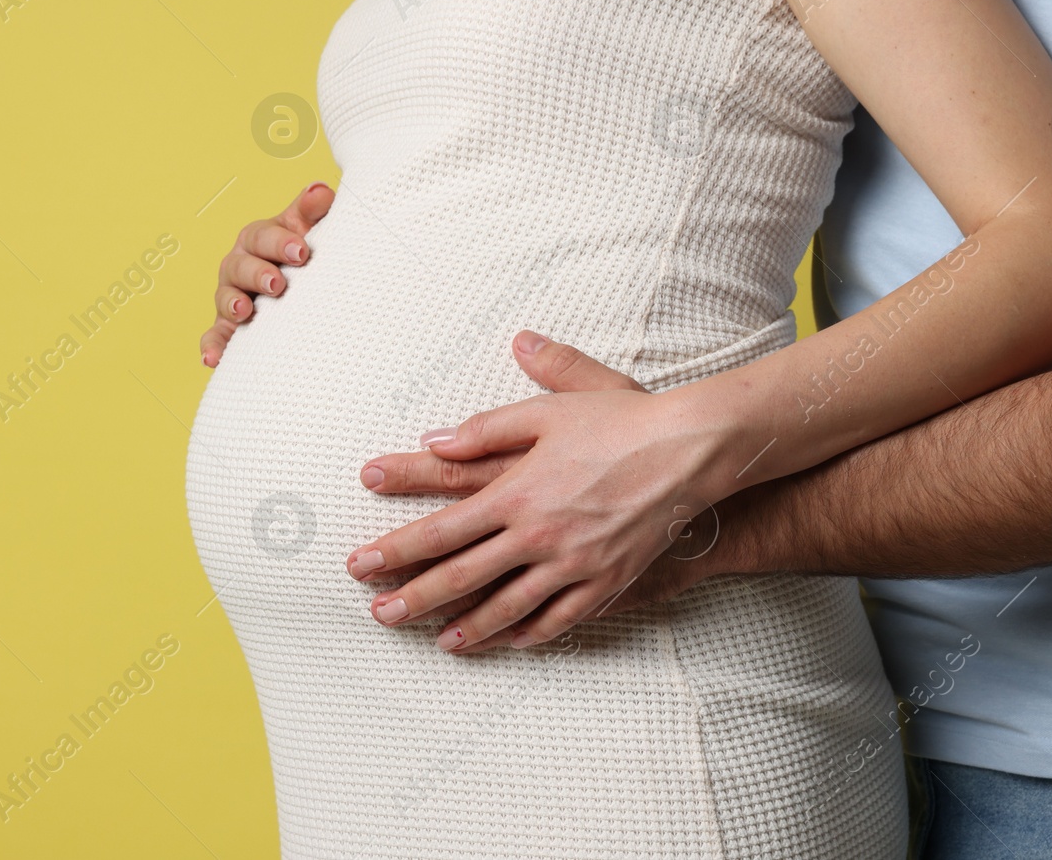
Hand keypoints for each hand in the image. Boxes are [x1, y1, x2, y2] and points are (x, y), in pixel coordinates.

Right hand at [200, 181, 333, 367]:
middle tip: (278, 284)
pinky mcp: (227, 327)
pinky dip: (212, 346)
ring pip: (225, 298)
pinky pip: (215, 336)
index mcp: (258, 238)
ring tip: (245, 312)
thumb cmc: (302, 252)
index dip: (281, 243)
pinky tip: (211, 360)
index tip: (302, 251)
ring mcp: (231, 296)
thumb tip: (321, 190)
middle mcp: (239, 265)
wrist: (300, 286)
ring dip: (232, 304)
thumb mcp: (307, 230)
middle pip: (241, 266)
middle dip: (258, 274)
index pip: (264, 236)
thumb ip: (312, 211)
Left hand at [346, 331, 729, 652]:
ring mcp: (573, 564)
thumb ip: (488, 426)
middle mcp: (538, 536)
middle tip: (378, 616)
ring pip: (508, 607)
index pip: (441, 530)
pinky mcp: (607, 580)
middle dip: (414, 599)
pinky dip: (530, 633)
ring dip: (468, 628)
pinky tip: (509, 641)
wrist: (691, 450)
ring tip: (438, 642)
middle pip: (462, 577)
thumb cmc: (620, 421)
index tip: (361, 565)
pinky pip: (561, 618)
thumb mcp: (549, 409)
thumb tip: (435, 438)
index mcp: (517, 492)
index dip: (396, 550)